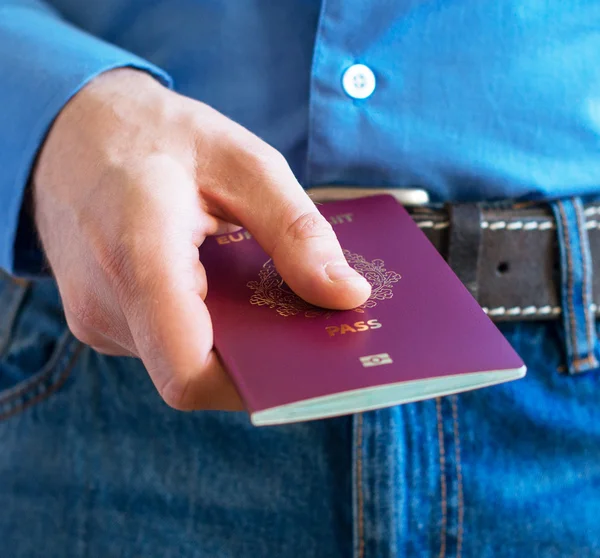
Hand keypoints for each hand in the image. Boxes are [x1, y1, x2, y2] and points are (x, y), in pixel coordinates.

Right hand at [33, 69, 370, 410]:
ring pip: (181, 359)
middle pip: (196, 369)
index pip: (190, 374)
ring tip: (266, 292)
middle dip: (259, 356)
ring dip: (234, 337)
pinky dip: (206, 324)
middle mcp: (107, 303)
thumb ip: (296, 231)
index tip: (312, 362)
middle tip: (309, 322)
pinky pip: (165, 341)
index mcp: (139, 255)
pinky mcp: (104, 317)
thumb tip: (347, 295)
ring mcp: (99, 316)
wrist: (67, 128)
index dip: (257, 384)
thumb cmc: (154, 133)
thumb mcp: (241, 161)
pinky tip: (226, 287)